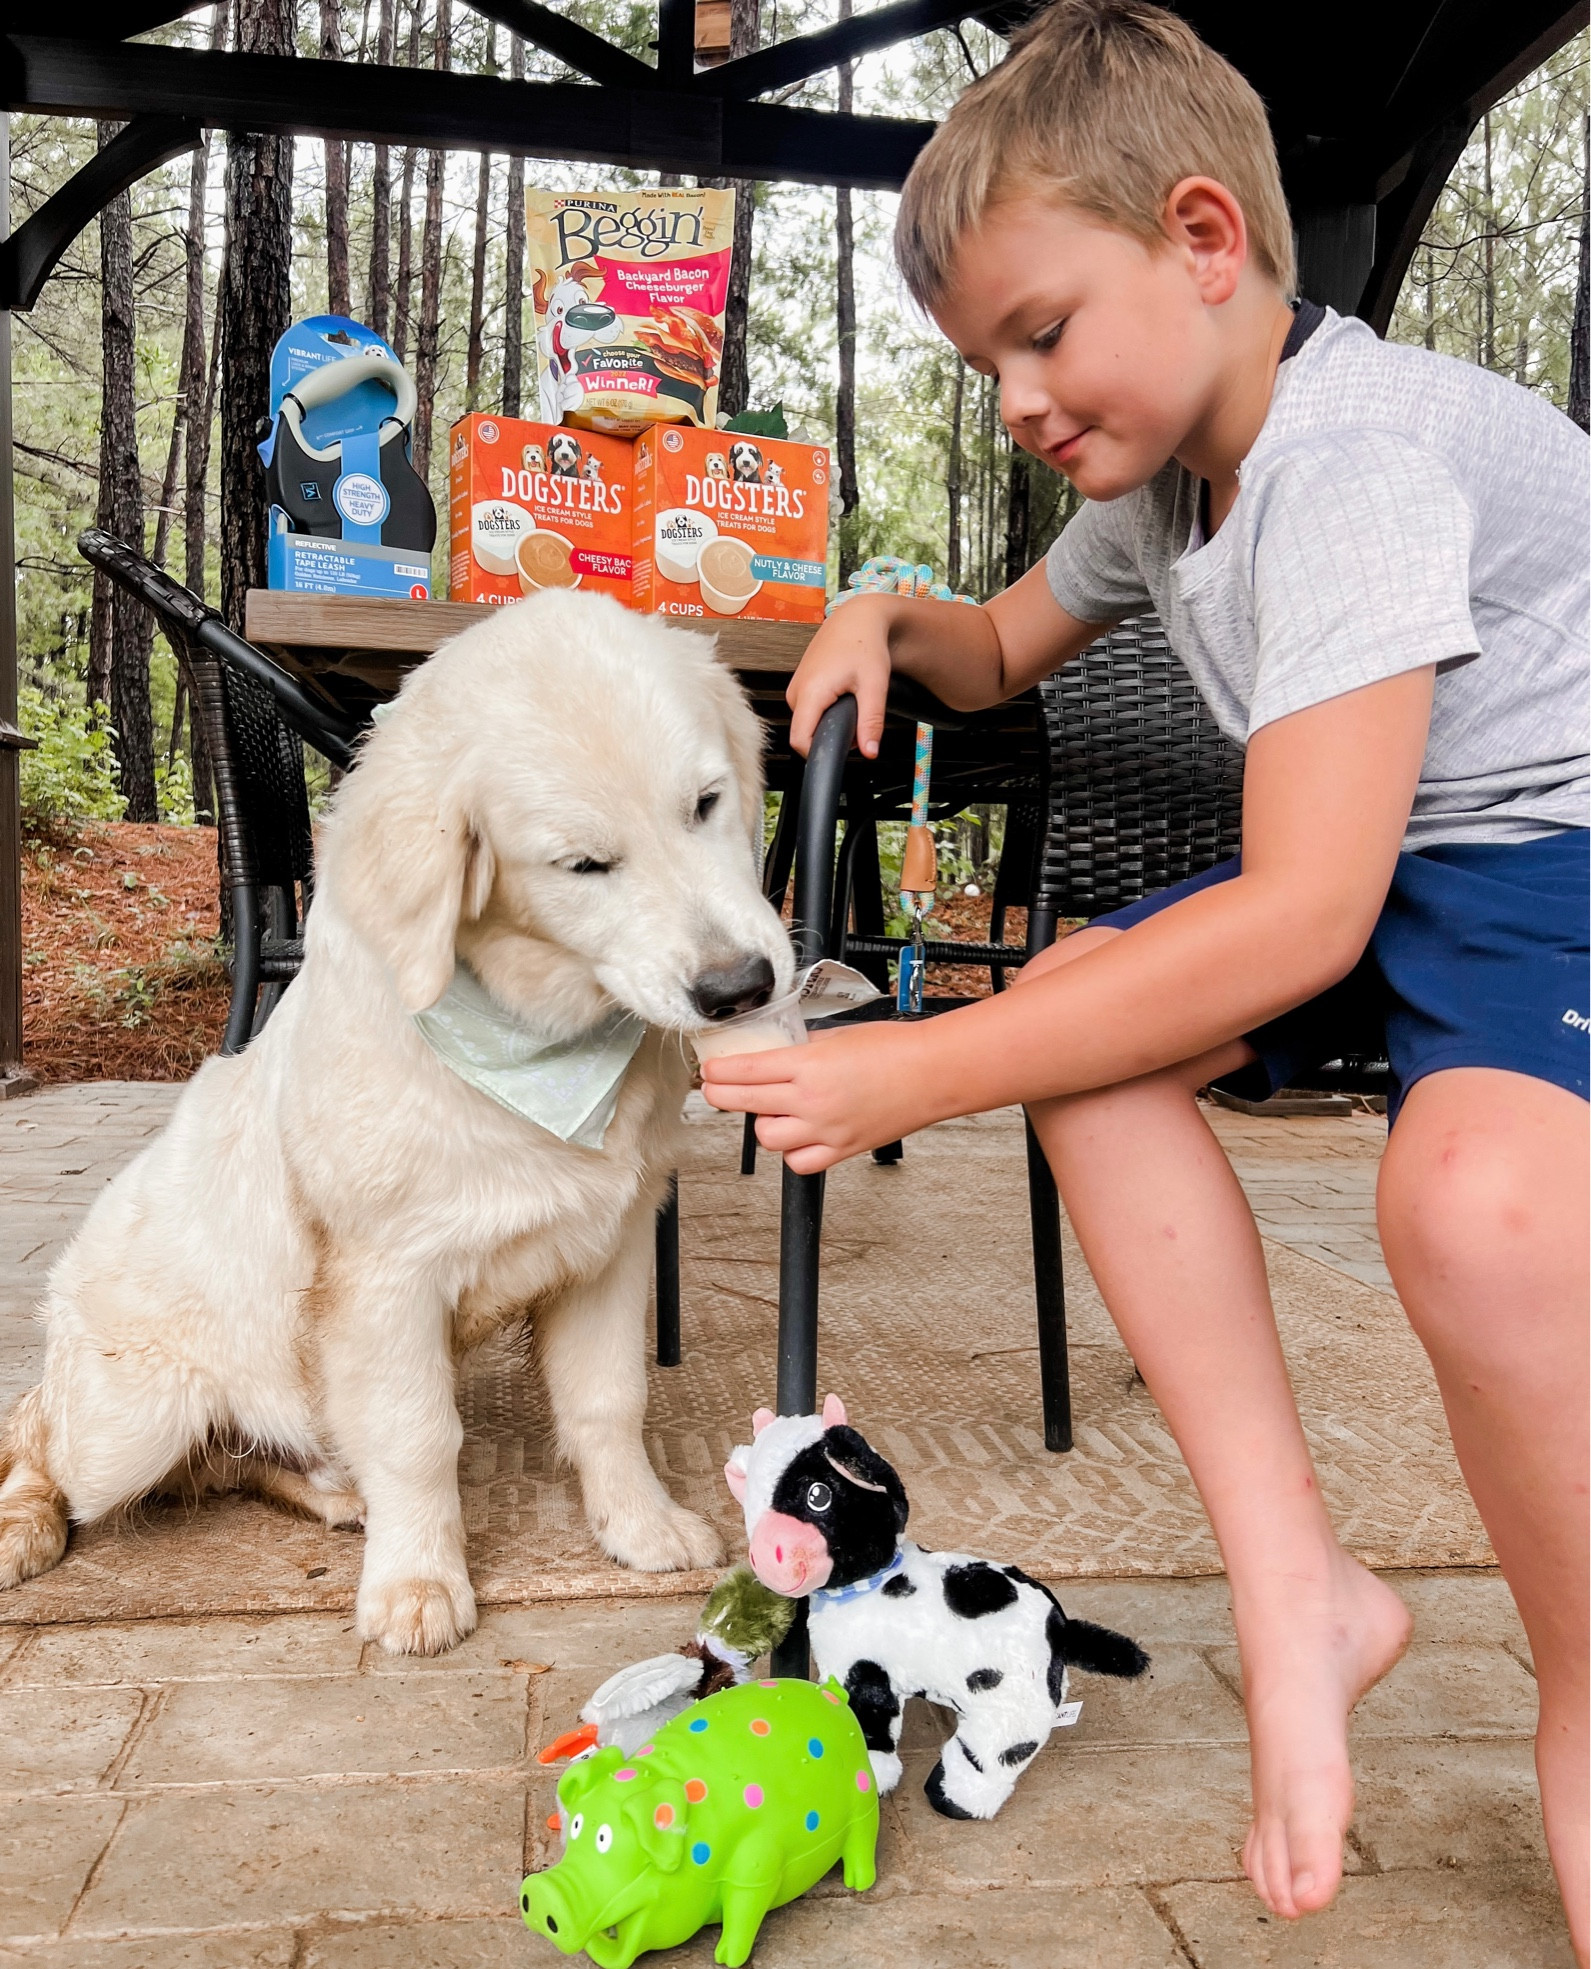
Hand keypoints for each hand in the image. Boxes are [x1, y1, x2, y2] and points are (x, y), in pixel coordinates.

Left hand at [699, 1023, 940, 1173]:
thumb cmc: (894, 1050)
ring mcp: (825, 1129)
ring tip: (772, 1109)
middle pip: (746, 1104)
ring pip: (768, 1138)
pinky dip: (791, 1151)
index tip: (708, 1071)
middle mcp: (812, 1100)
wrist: (932, 1074)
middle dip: (722, 1095)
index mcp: (809, 1065)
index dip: (719, 1072)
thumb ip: (803, 1049)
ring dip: (762, 1123)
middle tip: (716, 1089)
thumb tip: (776, 1056)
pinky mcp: (841, 1149)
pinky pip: (799, 1161)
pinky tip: (797, 1135)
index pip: (746, 1070)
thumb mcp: (838, 1037)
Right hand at [786, 597, 896, 757]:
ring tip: (850, 702)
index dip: (821, 753)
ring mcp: (795, 687)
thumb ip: (871, 721)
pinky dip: (824, 712)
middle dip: (830, 736)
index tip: (842, 750)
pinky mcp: (799, 685)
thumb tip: (869, 752)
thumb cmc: (864, 644)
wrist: (857, 619)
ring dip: (828, 723)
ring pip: (807, 724)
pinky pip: (807, 711)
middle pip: (805, 734)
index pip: (800, 741)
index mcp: (810, 692)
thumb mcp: (874, 685)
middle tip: (857, 719)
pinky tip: (841, 695)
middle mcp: (796, 691)